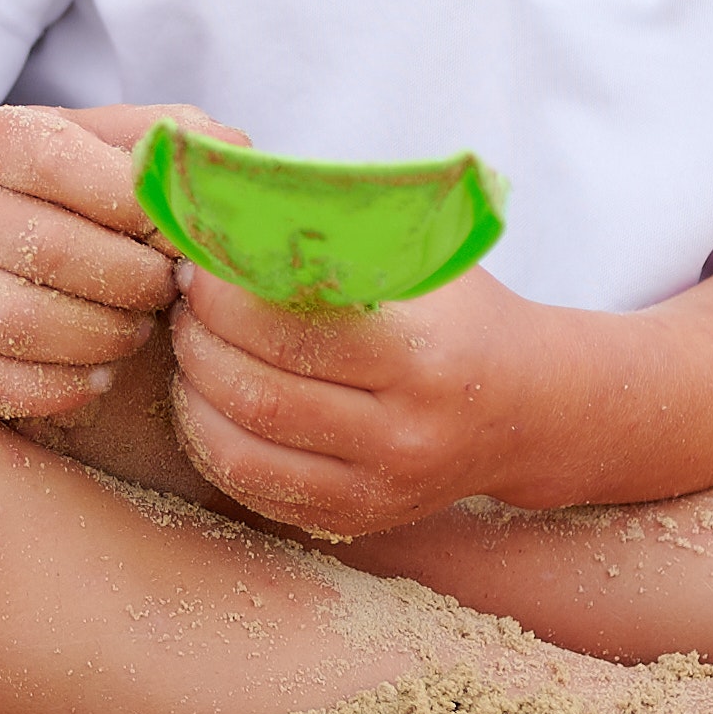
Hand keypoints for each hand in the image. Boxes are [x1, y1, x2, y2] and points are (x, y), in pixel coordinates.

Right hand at [0, 102, 189, 426]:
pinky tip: (101, 374)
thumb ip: (182, 140)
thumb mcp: (123, 144)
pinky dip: (61, 388)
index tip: (178, 230)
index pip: (59, 164)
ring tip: (138, 328)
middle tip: (167, 289)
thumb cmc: (82, 188)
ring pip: (20, 322)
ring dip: (103, 336)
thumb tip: (231, 158)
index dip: (134, 204)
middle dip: (133, 280)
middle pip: (49, 250)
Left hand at [163, 263, 563, 541]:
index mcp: (421, 357)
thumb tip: (233, 195)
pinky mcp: (355, 518)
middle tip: (183, 304)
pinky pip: (252, 489)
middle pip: (256, 392)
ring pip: (242, 449)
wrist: (530, 410)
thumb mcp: (423, 260)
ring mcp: (379, 488)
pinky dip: (210, 441)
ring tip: (190, 348)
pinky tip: (208, 399)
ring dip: (193, 392)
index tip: (200, 266)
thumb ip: (339, 236)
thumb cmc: (463, 316)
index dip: (222, 296)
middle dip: (197, 340)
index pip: (289, 329)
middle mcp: (402, 433)